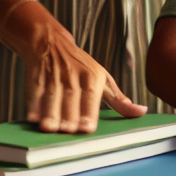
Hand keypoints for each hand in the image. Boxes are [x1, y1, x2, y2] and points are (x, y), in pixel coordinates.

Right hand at [14, 4, 146, 132]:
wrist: (51, 43)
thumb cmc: (81, 67)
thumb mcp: (103, 78)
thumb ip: (119, 100)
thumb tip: (142, 112)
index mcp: (92, 77)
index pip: (90, 98)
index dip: (87, 114)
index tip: (86, 129)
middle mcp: (73, 77)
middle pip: (70, 101)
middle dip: (68, 118)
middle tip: (68, 132)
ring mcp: (53, 78)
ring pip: (52, 99)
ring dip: (50, 115)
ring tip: (50, 129)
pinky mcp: (36, 79)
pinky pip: (34, 94)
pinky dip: (33, 107)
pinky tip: (33, 119)